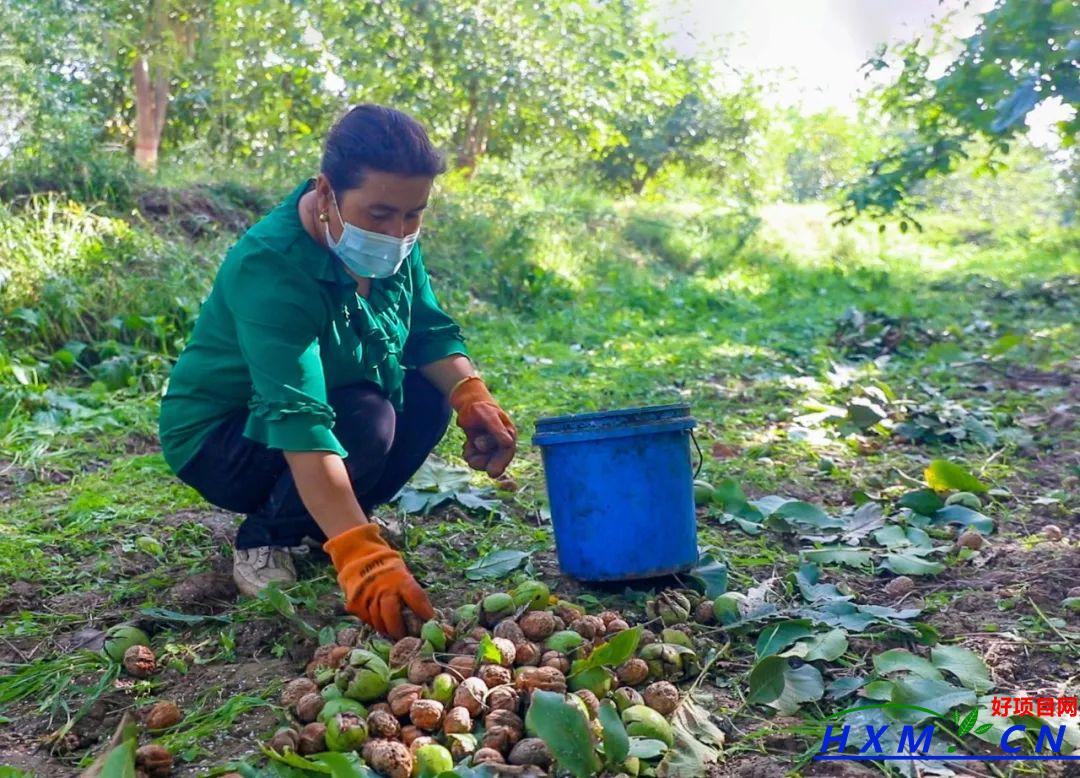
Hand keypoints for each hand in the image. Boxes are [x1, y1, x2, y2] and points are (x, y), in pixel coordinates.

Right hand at [323, 524, 433, 638]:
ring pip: (378, 620)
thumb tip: (427, 617)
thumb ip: (411, 594)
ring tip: (393, 634)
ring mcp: (368, 595)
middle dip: (399, 629)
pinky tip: (379, 624)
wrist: (360, 558)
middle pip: (392, 614)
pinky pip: (366, 619)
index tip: (430, 624)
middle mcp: (384, 588)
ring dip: (386, 629)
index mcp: (401, 580)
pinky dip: (374, 624)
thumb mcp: (403, 576)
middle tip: (404, 638)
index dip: (425, 612)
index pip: (416, 597)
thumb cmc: (389, 572)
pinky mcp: (355, 603)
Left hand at [450, 376, 516, 477]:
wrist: (468, 405)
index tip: (491, 474)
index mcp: (509, 434)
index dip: (500, 463)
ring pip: (484, 462)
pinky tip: (467, 444)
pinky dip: (469, 453)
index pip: (507, 452)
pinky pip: (476, 459)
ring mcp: (492, 448)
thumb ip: (497, 430)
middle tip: (471, 460)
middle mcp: (502, 443)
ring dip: (473, 457)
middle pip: (495, 462)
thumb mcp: (488, 417)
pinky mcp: (482, 450)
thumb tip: (508, 444)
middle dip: (482, 461)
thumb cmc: (480, 408)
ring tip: (469, 445)